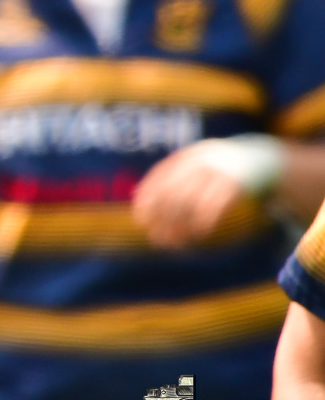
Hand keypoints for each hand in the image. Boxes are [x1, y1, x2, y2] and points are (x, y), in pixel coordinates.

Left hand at [133, 147, 250, 248]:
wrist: (260, 158)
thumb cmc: (218, 169)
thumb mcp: (195, 165)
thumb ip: (171, 177)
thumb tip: (139, 197)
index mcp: (185, 156)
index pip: (158, 178)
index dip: (147, 200)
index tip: (141, 220)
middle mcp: (197, 160)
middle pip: (172, 192)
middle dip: (162, 219)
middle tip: (159, 239)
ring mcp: (216, 170)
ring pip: (190, 202)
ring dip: (181, 226)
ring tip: (177, 242)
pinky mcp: (234, 184)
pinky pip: (213, 206)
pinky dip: (202, 222)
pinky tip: (199, 234)